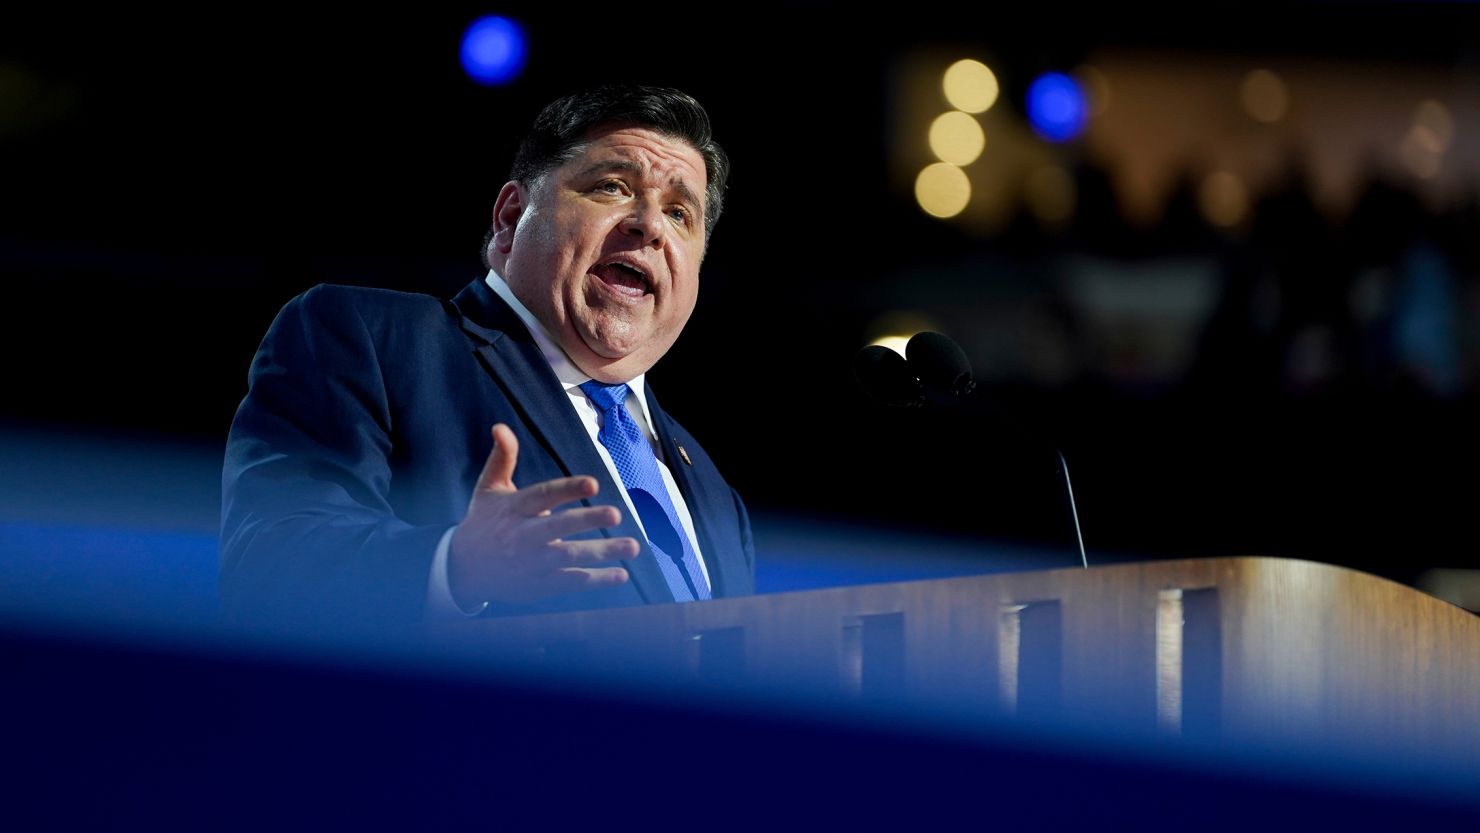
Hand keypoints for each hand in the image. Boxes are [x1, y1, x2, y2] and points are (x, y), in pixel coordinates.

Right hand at [448, 424, 637, 607]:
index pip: (543, 495)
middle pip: (557, 527)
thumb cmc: (483, 522)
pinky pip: (570, 582)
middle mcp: (522, 535)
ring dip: (602, 552)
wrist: (462, 569)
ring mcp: (531, 562)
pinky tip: (620, 574)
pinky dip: (595, 580)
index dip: (567, 489)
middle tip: (616, 514)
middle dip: (587, 520)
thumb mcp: (488, 488)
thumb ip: (502, 458)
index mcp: (513, 508)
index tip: (593, 483)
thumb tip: (501, 427)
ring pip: (569, 556)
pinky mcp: (538, 584)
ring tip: (632, 546)